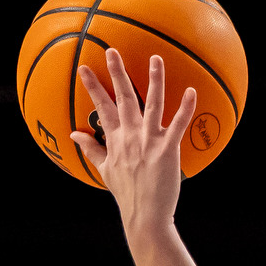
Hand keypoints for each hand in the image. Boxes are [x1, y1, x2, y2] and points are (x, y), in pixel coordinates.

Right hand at [73, 50, 198, 237]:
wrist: (144, 216)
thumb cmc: (127, 194)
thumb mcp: (104, 170)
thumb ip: (91, 149)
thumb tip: (74, 135)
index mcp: (115, 140)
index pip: (101, 107)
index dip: (93, 86)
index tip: (83, 68)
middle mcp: (130, 136)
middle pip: (124, 98)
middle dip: (116, 73)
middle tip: (111, 50)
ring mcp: (149, 142)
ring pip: (152, 104)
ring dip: (155, 80)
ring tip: (156, 58)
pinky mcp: (167, 150)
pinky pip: (178, 125)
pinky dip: (185, 109)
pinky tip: (192, 91)